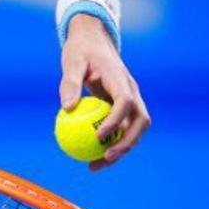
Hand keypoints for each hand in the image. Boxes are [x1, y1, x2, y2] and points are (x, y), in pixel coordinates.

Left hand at [58, 14, 150, 170]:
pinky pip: (121, 131)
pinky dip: (110, 146)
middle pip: (141, 121)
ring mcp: (131, 101)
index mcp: (121, 79)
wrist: (93, 42)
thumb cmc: (82, 50)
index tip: (98, 136)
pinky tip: (90, 159)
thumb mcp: (72, 60)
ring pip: (135, 130)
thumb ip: (70, 82)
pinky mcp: (124, 110)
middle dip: (128, 143)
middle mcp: (132, 91)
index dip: (116, 121)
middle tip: (105, 158)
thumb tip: (67, 108)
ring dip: (120, 150)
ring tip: (95, 166)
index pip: (126, 102)